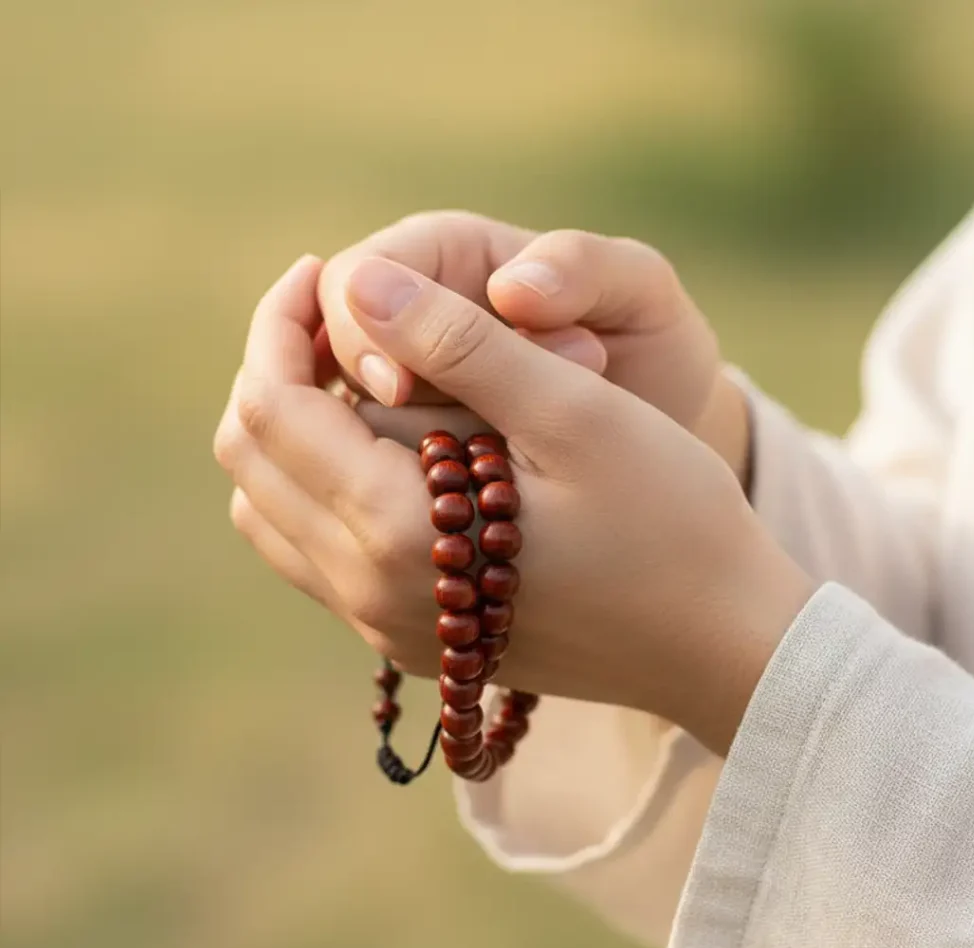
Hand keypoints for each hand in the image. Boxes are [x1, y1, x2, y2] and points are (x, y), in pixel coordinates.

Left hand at [214, 256, 810, 755]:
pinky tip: (389, 449)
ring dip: (292, 431)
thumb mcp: (574, 413)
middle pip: (251, 459)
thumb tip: (357, 280)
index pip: (272, 406)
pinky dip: (320, 485)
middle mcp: (367, 590)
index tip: (319, 270)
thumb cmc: (669, 520)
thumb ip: (459, 345)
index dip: (280, 324)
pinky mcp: (408, 640)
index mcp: (395, 529)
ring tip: (359, 377)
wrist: (716, 644)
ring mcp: (383, 626)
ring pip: (269, 511)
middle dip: (275, 369)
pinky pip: (314, 554)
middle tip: (337, 314)